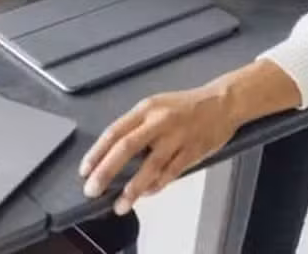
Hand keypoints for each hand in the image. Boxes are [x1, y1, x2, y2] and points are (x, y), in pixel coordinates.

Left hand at [79, 85, 241, 215]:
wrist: (222, 103)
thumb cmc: (185, 106)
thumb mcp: (155, 106)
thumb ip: (136, 127)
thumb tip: (112, 154)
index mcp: (145, 109)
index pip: (114, 132)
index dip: (97, 152)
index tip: (85, 170)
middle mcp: (159, 122)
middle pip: (126, 147)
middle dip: (106, 171)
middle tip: (92, 190)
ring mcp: (177, 137)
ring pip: (150, 166)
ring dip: (132, 189)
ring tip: (119, 205)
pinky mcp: (193, 151)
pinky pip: (170, 173)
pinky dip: (156, 186)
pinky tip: (145, 195)